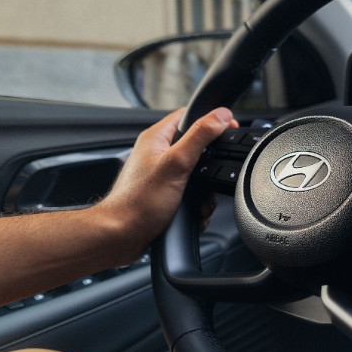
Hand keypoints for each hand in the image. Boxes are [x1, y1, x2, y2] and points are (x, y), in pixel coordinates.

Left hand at [96, 107, 235, 258]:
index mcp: (156, 138)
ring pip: (197, 175)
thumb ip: (200, 136)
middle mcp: (158, 154)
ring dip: (205, 192)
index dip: (212, 120)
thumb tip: (221, 115)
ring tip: (200, 202)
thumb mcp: (176, 163)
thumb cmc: (138, 201)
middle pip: (197, 148)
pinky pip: (191, 193)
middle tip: (210, 178)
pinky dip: (197, 204)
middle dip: (211, 167)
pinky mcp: (165, 195)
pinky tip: (194, 213)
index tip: (229, 128)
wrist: (122, 235)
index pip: (189, 115)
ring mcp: (161, 175)